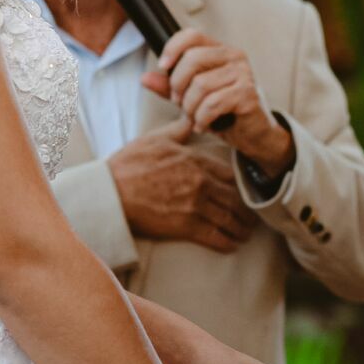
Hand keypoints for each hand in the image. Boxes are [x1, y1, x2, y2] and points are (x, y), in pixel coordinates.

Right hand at [109, 122, 258, 252]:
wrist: (111, 192)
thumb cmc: (130, 164)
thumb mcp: (155, 139)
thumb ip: (178, 130)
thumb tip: (191, 119)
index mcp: (196, 161)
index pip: (231, 174)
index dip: (241, 186)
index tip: (246, 193)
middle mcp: (201, 183)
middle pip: (235, 198)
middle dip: (246, 211)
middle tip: (252, 218)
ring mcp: (195, 205)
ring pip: (229, 218)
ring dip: (241, 228)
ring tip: (245, 234)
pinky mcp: (185, 226)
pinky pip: (214, 236)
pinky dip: (227, 242)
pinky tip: (232, 245)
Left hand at [144, 30, 294, 177]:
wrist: (254, 135)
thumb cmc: (225, 112)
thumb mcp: (193, 97)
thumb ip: (170, 86)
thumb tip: (145, 78)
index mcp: (221, 50)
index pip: (192, 35)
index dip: (172, 48)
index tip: (163, 68)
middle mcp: (235, 57)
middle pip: (192, 59)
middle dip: (178, 85)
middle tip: (179, 103)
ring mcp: (243, 74)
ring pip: (200, 85)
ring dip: (190, 107)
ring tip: (194, 117)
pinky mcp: (247, 94)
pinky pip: (212, 103)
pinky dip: (201, 119)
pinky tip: (203, 125)